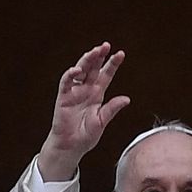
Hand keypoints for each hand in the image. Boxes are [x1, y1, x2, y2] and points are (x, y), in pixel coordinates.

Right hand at [37, 42, 130, 180]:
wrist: (71, 146)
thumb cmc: (86, 135)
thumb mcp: (102, 121)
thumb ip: (112, 109)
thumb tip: (127, 99)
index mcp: (98, 94)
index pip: (106, 75)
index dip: (112, 64)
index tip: (121, 54)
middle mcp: (86, 90)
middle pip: (93, 68)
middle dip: (99, 56)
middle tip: (106, 45)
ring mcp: (74, 92)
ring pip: (80, 71)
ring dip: (86, 60)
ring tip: (94, 52)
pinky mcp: (64, 97)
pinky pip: (66, 82)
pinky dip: (71, 75)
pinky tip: (77, 70)